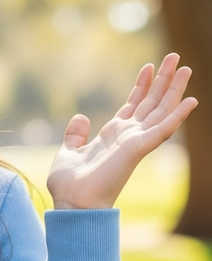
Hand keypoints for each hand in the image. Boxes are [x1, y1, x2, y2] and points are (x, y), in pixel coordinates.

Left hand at [46, 53, 196, 209]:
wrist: (72, 203)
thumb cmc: (69, 185)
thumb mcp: (68, 152)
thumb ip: (75, 135)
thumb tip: (81, 117)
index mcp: (113, 136)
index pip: (133, 105)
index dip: (141, 86)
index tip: (148, 66)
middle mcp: (128, 137)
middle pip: (151, 103)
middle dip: (163, 80)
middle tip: (174, 57)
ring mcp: (135, 142)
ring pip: (161, 110)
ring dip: (174, 90)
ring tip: (185, 67)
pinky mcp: (138, 149)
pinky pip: (162, 129)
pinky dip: (177, 115)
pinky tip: (191, 100)